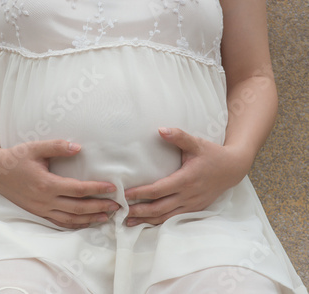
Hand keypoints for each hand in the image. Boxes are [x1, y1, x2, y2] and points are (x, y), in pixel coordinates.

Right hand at [0, 139, 119, 228]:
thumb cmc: (15, 158)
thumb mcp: (35, 148)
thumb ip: (57, 147)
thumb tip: (78, 147)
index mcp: (46, 184)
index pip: (78, 189)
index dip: (97, 189)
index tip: (113, 188)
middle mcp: (45, 201)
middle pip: (79, 208)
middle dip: (100, 207)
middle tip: (117, 206)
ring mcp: (41, 209)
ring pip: (71, 219)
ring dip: (90, 219)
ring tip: (106, 217)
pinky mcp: (38, 213)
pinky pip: (59, 222)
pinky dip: (75, 224)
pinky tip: (85, 222)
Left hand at [124, 127, 250, 226]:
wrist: (232, 169)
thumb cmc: (211, 154)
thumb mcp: (196, 143)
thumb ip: (179, 136)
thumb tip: (160, 129)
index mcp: (186, 179)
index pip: (158, 190)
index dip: (140, 193)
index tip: (124, 195)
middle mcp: (188, 195)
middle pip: (158, 208)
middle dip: (138, 211)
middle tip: (119, 211)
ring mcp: (191, 205)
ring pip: (165, 217)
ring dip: (146, 220)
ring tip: (127, 221)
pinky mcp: (194, 209)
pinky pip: (174, 219)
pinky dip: (159, 222)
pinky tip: (146, 222)